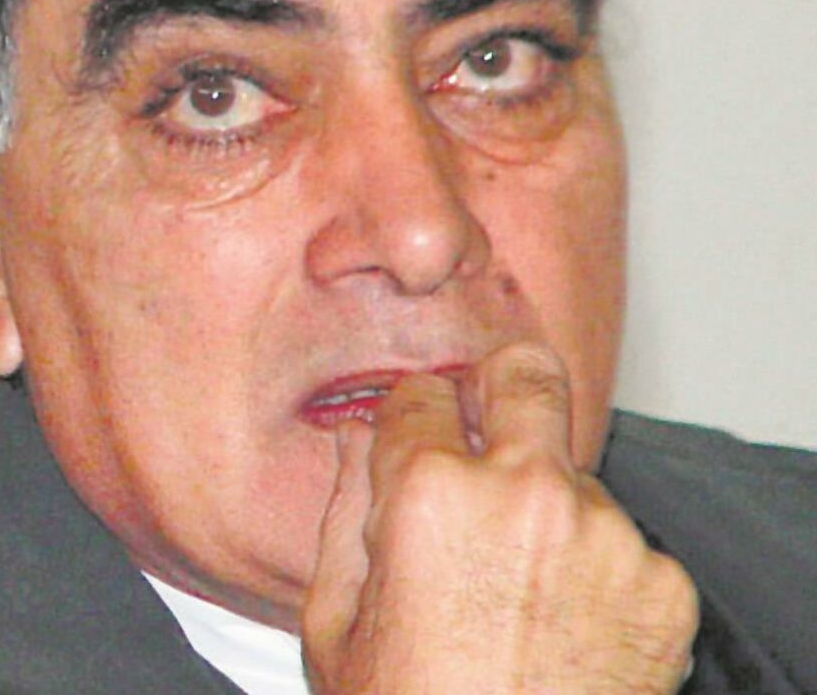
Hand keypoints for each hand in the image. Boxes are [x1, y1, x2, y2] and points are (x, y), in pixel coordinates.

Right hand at [302, 344, 698, 693]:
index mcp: (430, 495)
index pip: (420, 394)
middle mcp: (525, 494)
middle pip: (525, 371)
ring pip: (573, 472)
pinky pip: (621, 541)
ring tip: (523, 587)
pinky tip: (565, 626)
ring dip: (547, 506)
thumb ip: (341, 509)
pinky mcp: (661, 582)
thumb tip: (354, 439)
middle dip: (500, 385)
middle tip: (490, 421)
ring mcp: (604, 534)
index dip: (409, 418)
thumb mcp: (337, 626)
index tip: (416, 438)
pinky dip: (595, 568)